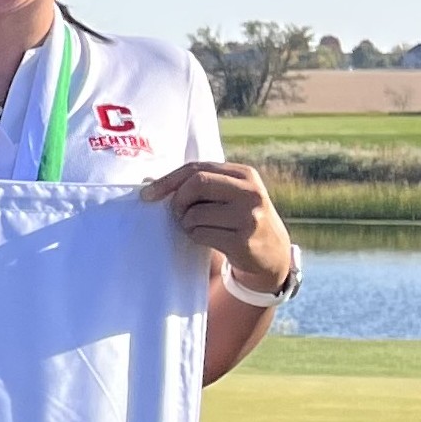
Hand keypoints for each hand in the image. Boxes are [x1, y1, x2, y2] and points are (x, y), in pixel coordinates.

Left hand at [142, 161, 291, 288]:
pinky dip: (196, 237)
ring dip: (187, 223)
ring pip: (195, 213)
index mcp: (245, 174)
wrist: (273, 253)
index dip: (169, 180)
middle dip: (178, 201)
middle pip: (197, 184)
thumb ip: (200, 184)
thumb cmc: (239, 218)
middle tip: (178, 214)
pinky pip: (200, 234)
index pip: (197, 168)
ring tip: (201, 228)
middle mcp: (250, 192)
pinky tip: (210, 239)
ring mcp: (249, 216)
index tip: (147, 194)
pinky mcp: (243, 241)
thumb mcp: (230, 194)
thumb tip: (148, 180)